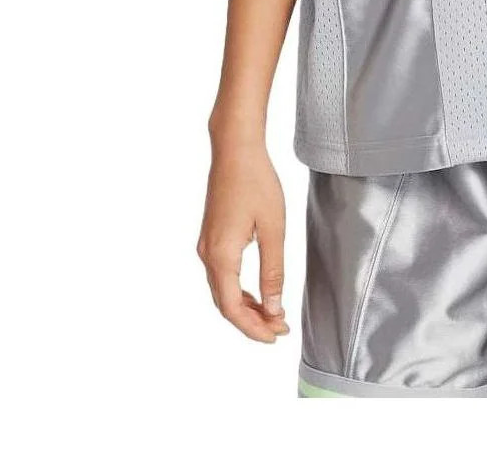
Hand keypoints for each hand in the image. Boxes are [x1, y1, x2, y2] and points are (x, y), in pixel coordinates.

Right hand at [197, 137, 289, 341]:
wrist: (235, 150)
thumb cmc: (257, 183)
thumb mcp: (273, 228)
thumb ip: (273, 270)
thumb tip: (273, 308)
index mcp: (221, 256)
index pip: (232, 308)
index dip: (253, 328)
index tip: (276, 336)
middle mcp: (207, 255)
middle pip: (224, 304)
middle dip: (251, 321)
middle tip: (279, 329)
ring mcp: (206, 245)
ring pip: (222, 290)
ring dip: (246, 306)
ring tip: (273, 315)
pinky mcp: (212, 237)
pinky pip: (222, 275)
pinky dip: (240, 289)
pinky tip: (259, 291)